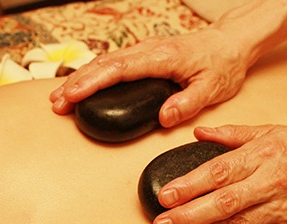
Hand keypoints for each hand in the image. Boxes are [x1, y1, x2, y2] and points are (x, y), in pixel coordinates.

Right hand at [49, 26, 250, 127]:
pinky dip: (92, 74)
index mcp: (162, 58)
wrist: (230, 43)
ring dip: (80, 79)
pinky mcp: (143, 55)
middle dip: (76, 83)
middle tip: (56, 103)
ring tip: (59, 98)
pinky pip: (111, 62)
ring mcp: (144, 50)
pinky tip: (80, 86)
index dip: (93, 82)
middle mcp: (149, 50)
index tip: (73, 95)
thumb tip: (165, 117)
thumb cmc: (222, 65)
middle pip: (104, 64)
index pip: (120, 69)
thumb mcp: (213, 88)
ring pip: (104, 62)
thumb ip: (188, 103)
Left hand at [152, 125, 286, 223]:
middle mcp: (271, 183)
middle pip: (223, 203)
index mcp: (264, 155)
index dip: (189, 185)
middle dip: (188, 216)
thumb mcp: (273, 132)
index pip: (219, 171)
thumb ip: (233, 135)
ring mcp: (282, 209)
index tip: (165, 196)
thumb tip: (198, 133)